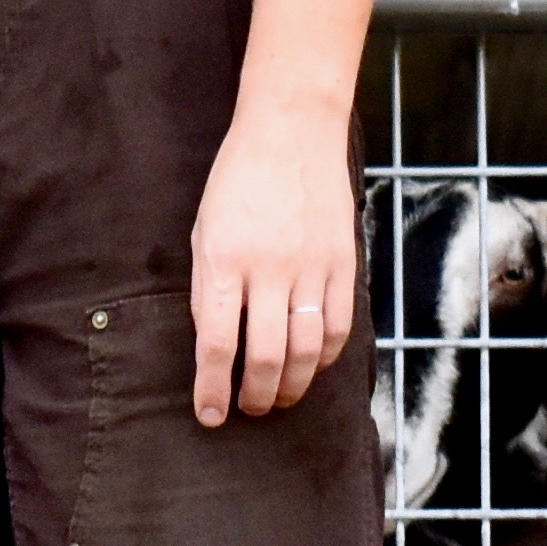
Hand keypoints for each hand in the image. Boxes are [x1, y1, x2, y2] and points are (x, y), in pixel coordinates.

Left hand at [186, 108, 361, 427]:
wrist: (292, 130)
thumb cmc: (238, 178)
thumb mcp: (204, 229)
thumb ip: (207, 287)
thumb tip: (212, 343)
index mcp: (223, 260)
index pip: (216, 344)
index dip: (212, 389)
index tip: (209, 415)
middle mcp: (268, 269)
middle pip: (264, 356)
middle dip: (253, 396)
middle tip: (248, 409)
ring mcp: (311, 267)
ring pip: (305, 350)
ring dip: (290, 385)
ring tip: (277, 398)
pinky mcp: (343, 263)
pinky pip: (337, 326)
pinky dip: (325, 357)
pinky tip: (311, 365)